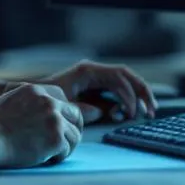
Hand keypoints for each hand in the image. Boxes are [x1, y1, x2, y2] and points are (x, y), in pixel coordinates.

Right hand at [0, 83, 81, 167]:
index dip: (63, 115)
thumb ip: (26, 103)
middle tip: (62, 143)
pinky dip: (57, 158)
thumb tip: (36, 114)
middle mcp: (48, 102)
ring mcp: (54, 120)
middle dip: (71, 130)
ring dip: (65, 146)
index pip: (62, 99)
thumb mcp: (7, 101)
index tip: (58, 127)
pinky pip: (67, 151)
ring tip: (50, 154)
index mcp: (35, 90)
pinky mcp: (55, 138)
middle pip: (76, 115)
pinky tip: (44, 160)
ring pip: (75, 135)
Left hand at [39, 60, 157, 123]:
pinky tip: (128, 114)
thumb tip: (112, 111)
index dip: (129, 95)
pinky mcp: (96, 87)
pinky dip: (127, 101)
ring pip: (126, 82)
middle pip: (127, 76)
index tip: (130, 113)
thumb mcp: (66, 105)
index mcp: (88, 71)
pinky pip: (117, 91)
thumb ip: (88, 109)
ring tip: (147, 112)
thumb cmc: (47, 100)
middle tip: (151, 111)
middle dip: (142, 92)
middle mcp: (95, 71)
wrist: (34, 98)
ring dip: (138, 96)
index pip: (119, 77)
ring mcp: (96, 78)